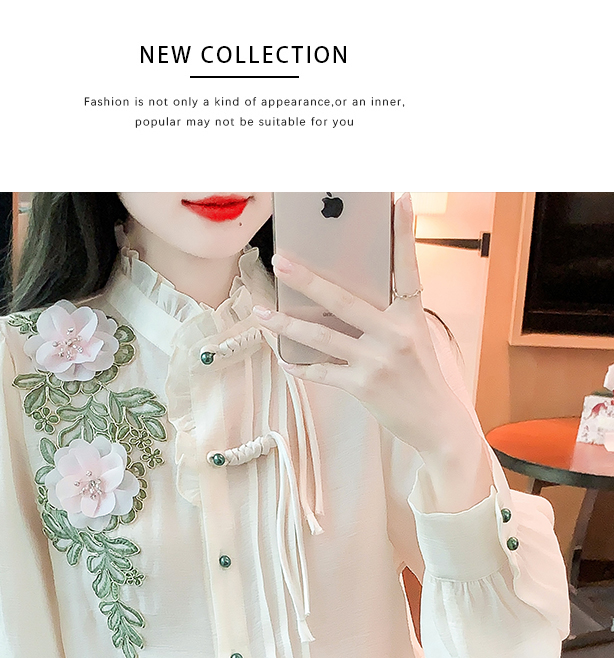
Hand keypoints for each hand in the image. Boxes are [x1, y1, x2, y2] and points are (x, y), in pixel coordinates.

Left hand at [255, 193, 479, 460]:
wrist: (436, 421)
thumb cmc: (421, 375)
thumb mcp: (414, 337)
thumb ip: (386, 316)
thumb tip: (343, 299)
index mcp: (410, 316)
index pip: (407, 267)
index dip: (404, 232)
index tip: (399, 196)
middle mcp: (394, 334)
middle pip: (343, 300)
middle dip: (307, 280)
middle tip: (281, 260)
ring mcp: (377, 361)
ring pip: (322, 337)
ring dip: (286, 325)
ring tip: (261, 314)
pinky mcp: (363, 386)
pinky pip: (322, 371)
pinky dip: (301, 366)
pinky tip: (283, 358)